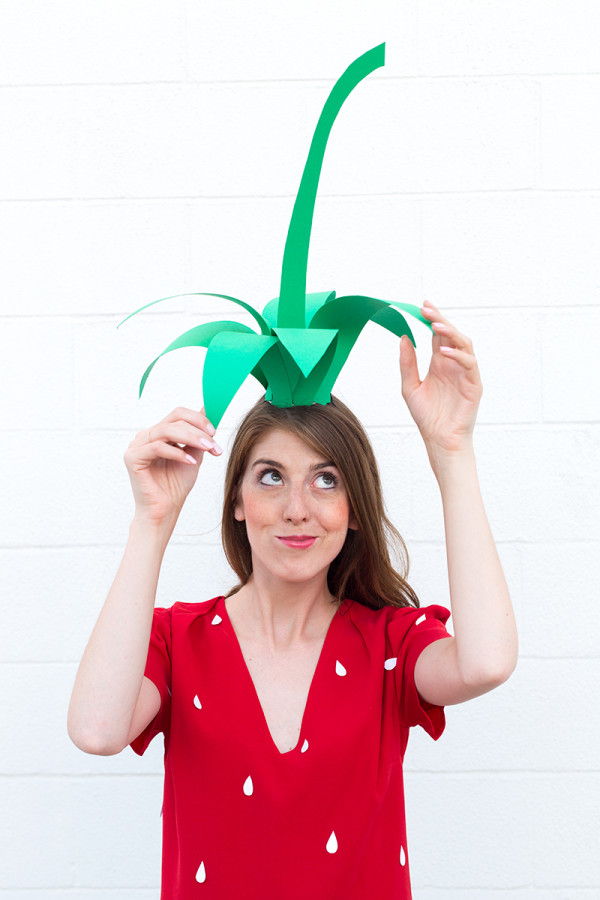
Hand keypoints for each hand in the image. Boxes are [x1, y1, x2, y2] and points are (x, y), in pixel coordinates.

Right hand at [124, 407, 221, 525]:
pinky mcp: (132, 458)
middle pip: (174, 419)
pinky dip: (177, 452)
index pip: (178, 414)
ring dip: (191, 438)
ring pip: (166, 430)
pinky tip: (191, 461)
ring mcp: (137, 445)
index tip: (214, 433)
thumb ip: (198, 435)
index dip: (198, 419)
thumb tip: (207, 410)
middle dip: (198, 430)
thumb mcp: (193, 455)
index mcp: (158, 433)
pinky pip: (157, 447)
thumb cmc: (176, 485)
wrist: (165, 510)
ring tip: (207, 450)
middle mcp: (146, 436)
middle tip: (213, 444)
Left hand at [399, 302, 481, 459]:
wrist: (439, 440)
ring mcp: (465, 373)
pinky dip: (458, 356)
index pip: (438, 335)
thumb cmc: (427, 416)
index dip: (432, 319)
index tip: (421, 306)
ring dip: (451, 333)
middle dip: (440, 320)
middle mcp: (454, 364)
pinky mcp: (474, 385)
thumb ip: (407, 363)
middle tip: (426, 309)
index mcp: (439, 363)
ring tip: (435, 325)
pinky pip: (469, 365)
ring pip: (464, 345)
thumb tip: (404, 338)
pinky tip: (443, 352)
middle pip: (451, 335)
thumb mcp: (410, 387)